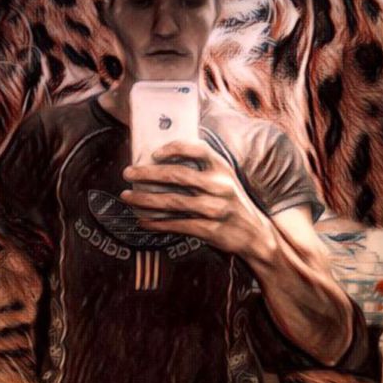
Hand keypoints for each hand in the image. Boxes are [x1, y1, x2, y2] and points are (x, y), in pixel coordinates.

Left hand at [121, 140, 275, 260]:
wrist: (255, 235)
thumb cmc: (233, 202)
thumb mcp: (226, 180)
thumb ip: (203, 169)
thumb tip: (165, 159)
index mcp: (223, 169)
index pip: (198, 149)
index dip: (175, 148)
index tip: (154, 153)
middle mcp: (220, 187)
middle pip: (177, 175)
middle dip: (147, 173)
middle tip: (127, 173)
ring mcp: (215, 209)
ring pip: (172, 202)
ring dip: (145, 199)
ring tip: (127, 197)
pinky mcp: (210, 230)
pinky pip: (177, 225)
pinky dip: (156, 223)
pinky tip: (142, 221)